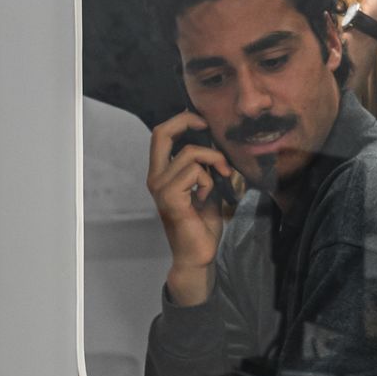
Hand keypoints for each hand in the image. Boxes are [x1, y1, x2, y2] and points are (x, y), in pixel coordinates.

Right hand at [147, 111, 231, 302]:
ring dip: (214, 162)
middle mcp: (156, 178)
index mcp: (162, 173)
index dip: (181, 120)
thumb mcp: (207, 188)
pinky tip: (207, 197)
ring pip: (190, 153)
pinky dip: (210, 181)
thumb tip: (216, 142)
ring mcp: (160, 187)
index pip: (161, 134)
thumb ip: (205, 167)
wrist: (198, 255)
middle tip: (207, 126)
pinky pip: (196, 173)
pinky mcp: (170, 198)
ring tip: (220, 178)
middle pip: (162, 133)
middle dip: (187, 122)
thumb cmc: (202, 225)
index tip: (203, 122)